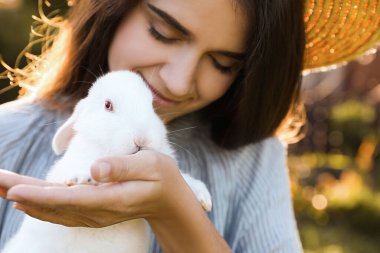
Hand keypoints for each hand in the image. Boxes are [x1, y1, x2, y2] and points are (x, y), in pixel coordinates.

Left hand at [3, 150, 199, 227]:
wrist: (167, 200)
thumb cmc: (161, 177)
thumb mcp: (152, 164)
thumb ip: (124, 166)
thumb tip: (95, 169)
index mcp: (112, 199)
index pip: (71, 199)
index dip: (42, 196)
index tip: (15, 191)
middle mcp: (98, 211)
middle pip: (53, 205)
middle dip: (22, 193)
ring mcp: (93, 214)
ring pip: (52, 210)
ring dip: (25, 198)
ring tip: (0, 186)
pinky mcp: (91, 212)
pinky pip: (59, 211)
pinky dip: (38, 205)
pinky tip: (23, 200)